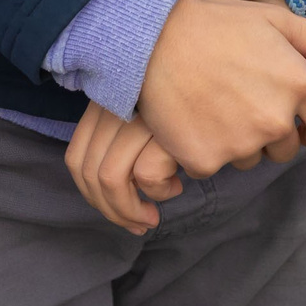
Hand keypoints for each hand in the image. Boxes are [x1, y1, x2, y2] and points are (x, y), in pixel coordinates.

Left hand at [65, 101, 184, 233]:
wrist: (229, 81)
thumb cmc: (191, 102)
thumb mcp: (148, 114)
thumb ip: (125, 141)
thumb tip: (109, 195)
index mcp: (106, 98)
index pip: (76, 159)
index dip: (92, 196)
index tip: (116, 211)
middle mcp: (115, 104)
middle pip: (90, 173)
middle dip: (112, 211)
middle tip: (139, 223)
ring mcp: (135, 113)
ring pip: (110, 179)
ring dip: (131, 210)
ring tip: (153, 216)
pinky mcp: (162, 125)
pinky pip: (146, 175)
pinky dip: (161, 190)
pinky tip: (179, 182)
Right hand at [134, 0, 305, 179]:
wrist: (152, 37)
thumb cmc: (216, 23)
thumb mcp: (275, 21)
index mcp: (300, 86)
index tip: (299, 123)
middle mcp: (276, 121)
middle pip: (286, 148)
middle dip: (271, 130)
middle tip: (240, 97)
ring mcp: (241, 145)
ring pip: (249, 158)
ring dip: (238, 140)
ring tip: (214, 101)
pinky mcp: (206, 160)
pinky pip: (213, 164)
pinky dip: (204, 147)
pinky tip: (192, 116)